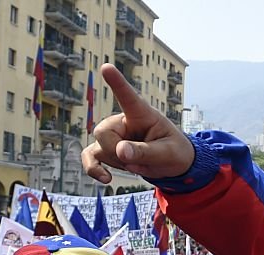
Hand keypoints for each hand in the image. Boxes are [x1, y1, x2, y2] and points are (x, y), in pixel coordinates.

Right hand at [82, 64, 194, 182]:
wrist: (172, 165)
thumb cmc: (173, 151)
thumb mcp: (167, 153)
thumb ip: (145, 151)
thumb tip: (120, 152)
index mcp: (141, 114)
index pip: (127, 96)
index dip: (117, 83)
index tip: (106, 67)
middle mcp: (123, 121)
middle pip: (103, 132)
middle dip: (116, 151)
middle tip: (140, 159)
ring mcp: (113, 136)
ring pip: (98, 148)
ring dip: (116, 163)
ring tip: (138, 164)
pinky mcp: (107, 151)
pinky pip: (90, 157)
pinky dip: (93, 169)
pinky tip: (106, 179)